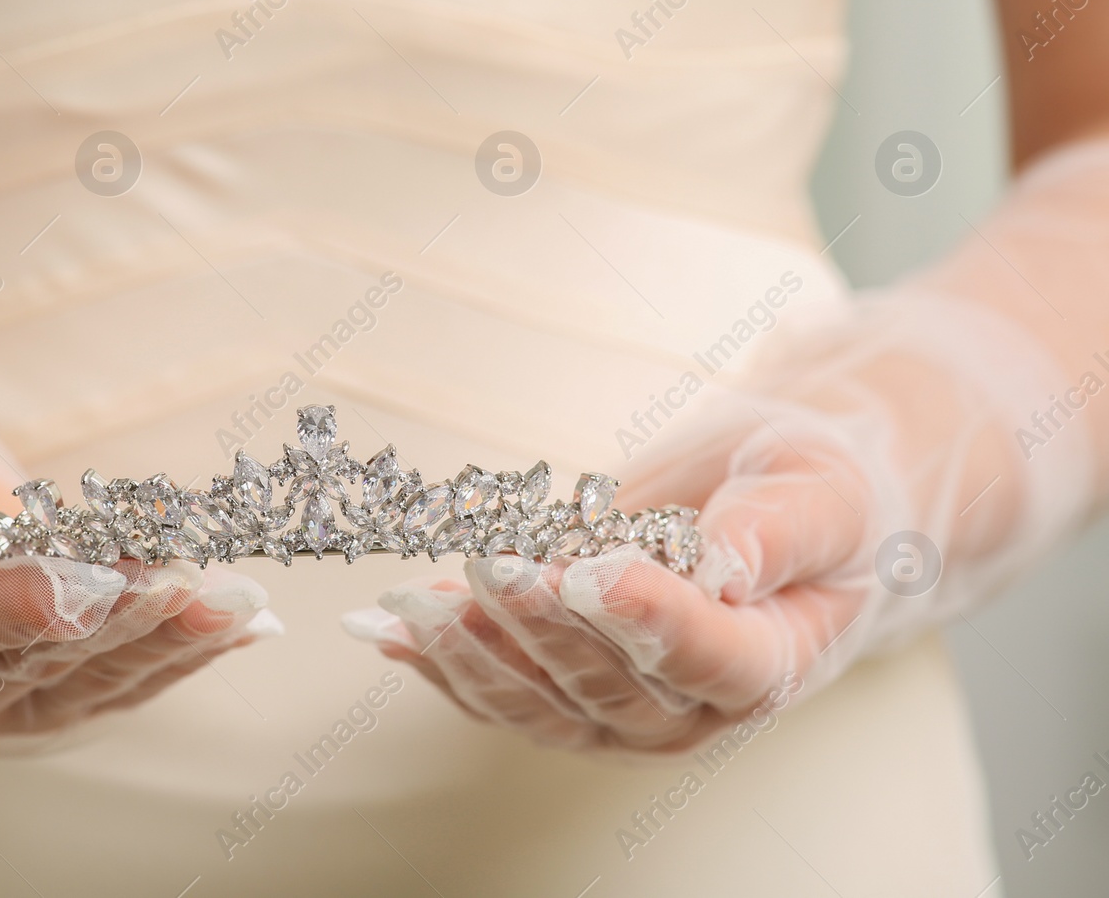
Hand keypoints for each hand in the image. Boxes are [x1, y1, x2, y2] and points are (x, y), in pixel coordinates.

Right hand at [0, 385, 278, 734]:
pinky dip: (179, 649)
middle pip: (30, 657)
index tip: (84, 586)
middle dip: (119, 617)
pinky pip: (114, 678)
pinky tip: (240, 623)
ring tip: (237, 602)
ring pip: (87, 679)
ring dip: (168, 639)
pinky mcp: (37, 691)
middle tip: (189, 579)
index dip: (14, 608)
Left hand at [346, 284, 1092, 751]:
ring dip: (471, 655)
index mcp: (771, 660)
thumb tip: (725, 567)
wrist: (775, 505)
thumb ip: (775, 532)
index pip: (708, 656)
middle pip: (608, 684)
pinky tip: (387, 629)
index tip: (591, 571)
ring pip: (540, 704)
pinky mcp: (569, 696)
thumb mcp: (816, 490)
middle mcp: (694, 707)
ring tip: (411, 606)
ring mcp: (625, 712)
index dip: (647, 618)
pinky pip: (499, 692)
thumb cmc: (806, 493)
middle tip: (490, 566)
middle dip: (540, 625)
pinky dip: (441, 662)